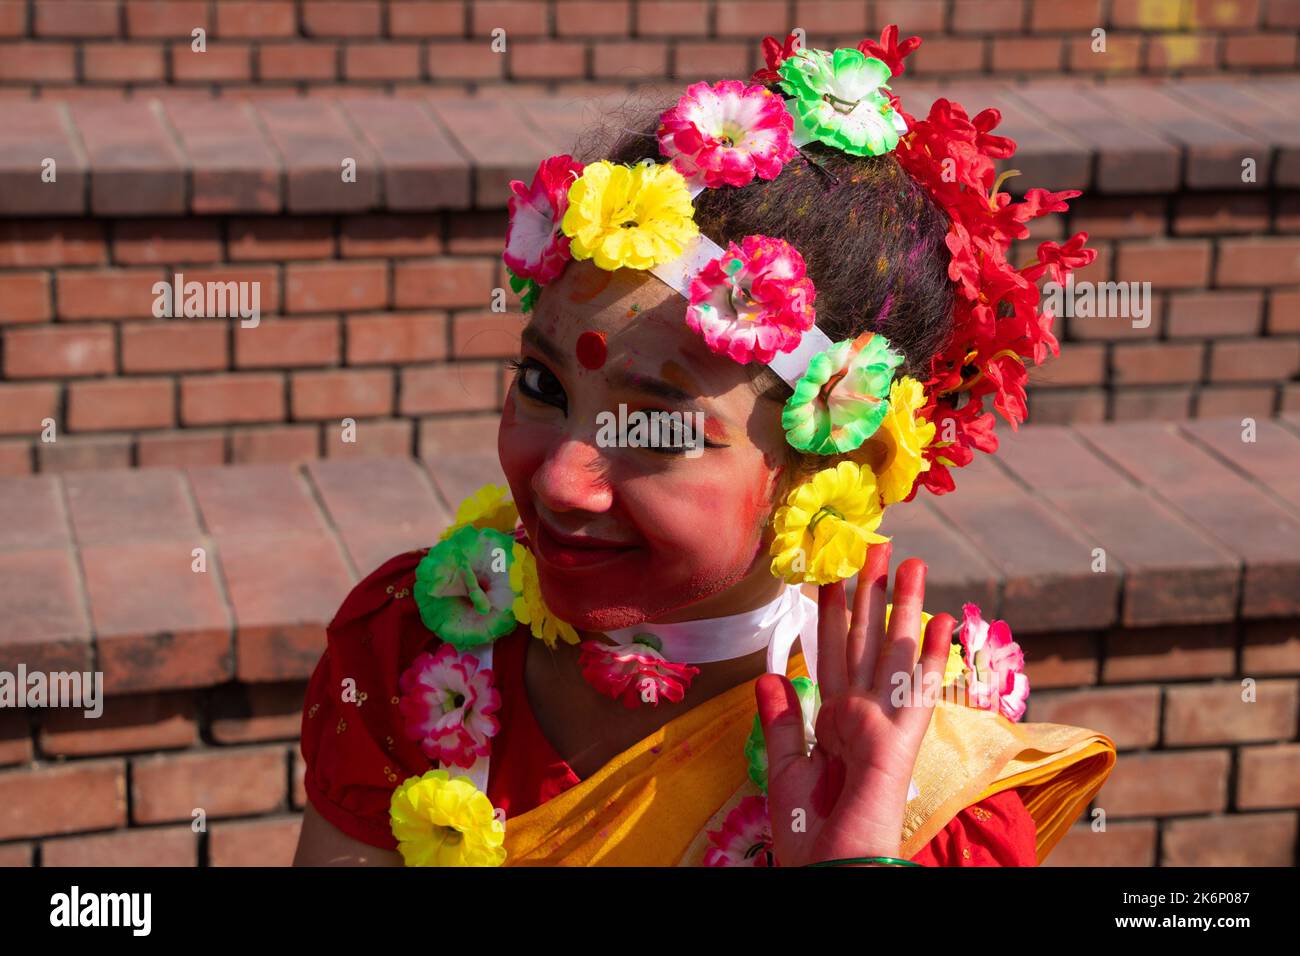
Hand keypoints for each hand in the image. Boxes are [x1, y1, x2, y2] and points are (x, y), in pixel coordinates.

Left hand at [755, 542, 955, 866]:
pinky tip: (945, 621)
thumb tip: (772, 673)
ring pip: (895, 654)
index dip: (832, 616)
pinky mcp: (900, 744)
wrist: (830, 874)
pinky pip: (919, 692)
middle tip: (875, 548)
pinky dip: (934, 656)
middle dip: (870, 596)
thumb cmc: (809, 837)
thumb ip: (782, 722)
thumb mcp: (784, 772)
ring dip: (905, 608)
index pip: (831, 656)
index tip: (831, 576)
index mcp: (834, 724)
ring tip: (913, 564)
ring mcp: (885, 727)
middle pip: (865, 643)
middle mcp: (862, 717)